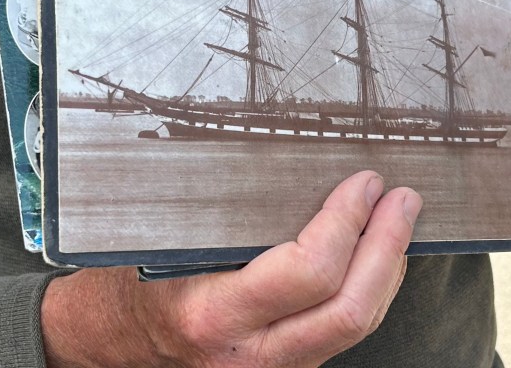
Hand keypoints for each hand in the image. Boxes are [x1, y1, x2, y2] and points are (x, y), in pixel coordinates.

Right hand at [41, 171, 421, 366]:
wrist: (107, 346)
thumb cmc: (127, 284)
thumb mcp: (161, 244)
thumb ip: (220, 219)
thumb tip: (291, 162)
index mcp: (211, 314)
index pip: (307, 273)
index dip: (347, 223)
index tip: (364, 184)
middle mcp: (248, 355)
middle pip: (349, 310)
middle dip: (387, 247)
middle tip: (404, 200)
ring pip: (355, 328)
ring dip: (386, 270)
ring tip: (398, 223)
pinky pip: (341, 336)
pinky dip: (367, 293)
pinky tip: (373, 260)